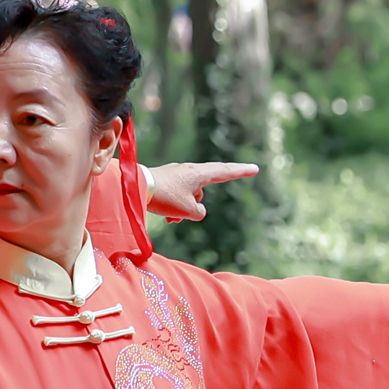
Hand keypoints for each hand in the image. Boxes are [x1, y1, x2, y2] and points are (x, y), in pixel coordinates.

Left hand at [143, 160, 259, 222]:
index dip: (241, 172)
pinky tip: (168, 217)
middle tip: (198, 207)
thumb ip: (200, 212)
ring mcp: (176, 174)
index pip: (226, 172)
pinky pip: (178, 194)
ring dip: (185, 207)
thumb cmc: (165, 197)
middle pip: (206, 184)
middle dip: (200, 201)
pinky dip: (177, 205)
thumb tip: (197, 209)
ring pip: (190, 193)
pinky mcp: (165, 179)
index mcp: (199, 174)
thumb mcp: (189, 210)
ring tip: (173, 219)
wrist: (134, 189)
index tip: (255, 169)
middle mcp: (189, 170)